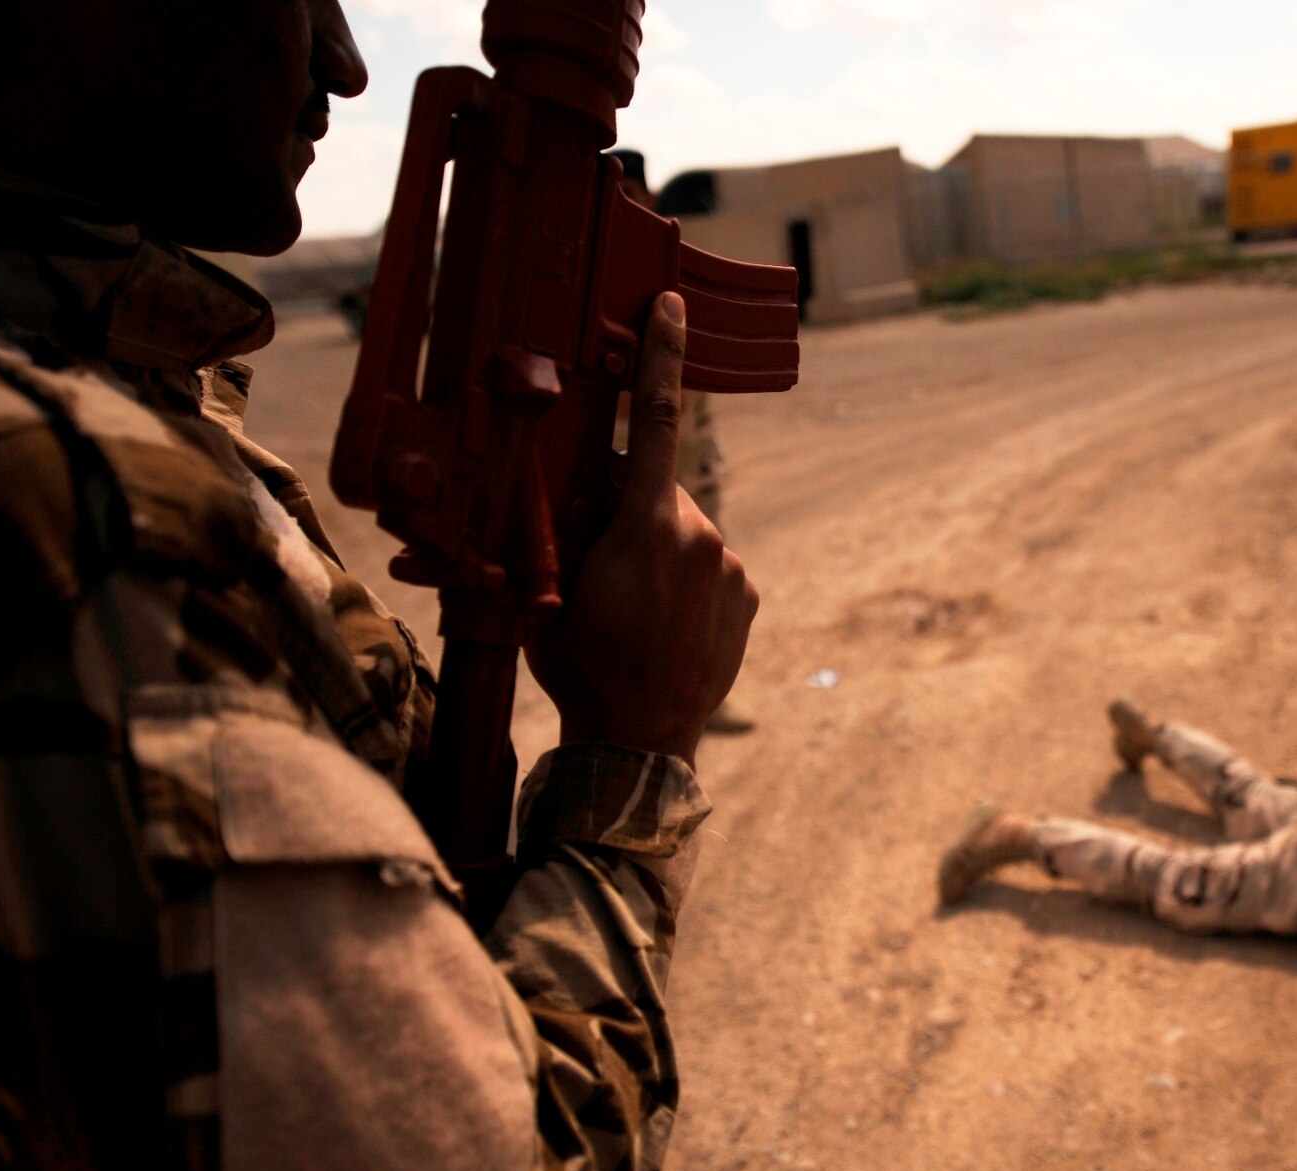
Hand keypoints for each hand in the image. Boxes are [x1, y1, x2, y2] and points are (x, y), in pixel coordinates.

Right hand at [525, 293, 758, 762]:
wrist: (639, 737)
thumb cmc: (580, 662)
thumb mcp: (547, 584)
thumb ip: (562, 524)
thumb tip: (568, 483)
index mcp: (648, 522)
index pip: (657, 419)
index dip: (661, 357)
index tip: (671, 307)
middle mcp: (702, 534)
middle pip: (659, 492)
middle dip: (630, 509)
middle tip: (598, 563)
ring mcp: (731, 567)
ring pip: (686, 533)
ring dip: (660, 551)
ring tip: (633, 609)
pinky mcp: (748, 596)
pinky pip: (711, 568)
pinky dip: (688, 581)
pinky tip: (664, 622)